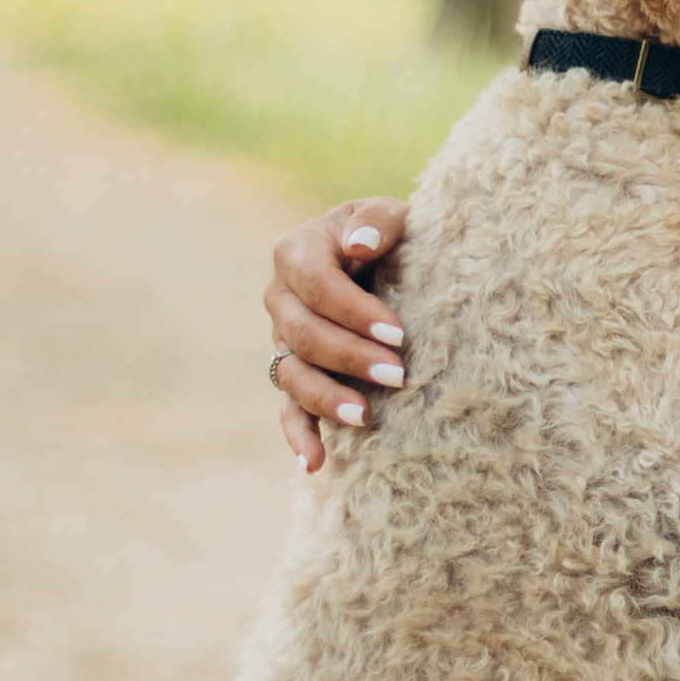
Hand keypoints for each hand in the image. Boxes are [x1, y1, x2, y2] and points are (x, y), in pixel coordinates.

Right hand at [266, 199, 410, 471]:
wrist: (391, 263)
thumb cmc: (394, 237)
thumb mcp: (394, 216)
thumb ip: (377, 221)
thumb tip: (358, 245)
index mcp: (297, 253)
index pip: (316, 284)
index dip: (353, 311)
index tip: (398, 333)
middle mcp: (281, 298)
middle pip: (303, 334)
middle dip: (350, 357)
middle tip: (399, 376)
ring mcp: (283, 341)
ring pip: (292, 375)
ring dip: (327, 398)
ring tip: (366, 417)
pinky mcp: (295, 375)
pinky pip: (288, 410)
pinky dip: (298, 436)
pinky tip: (315, 464)